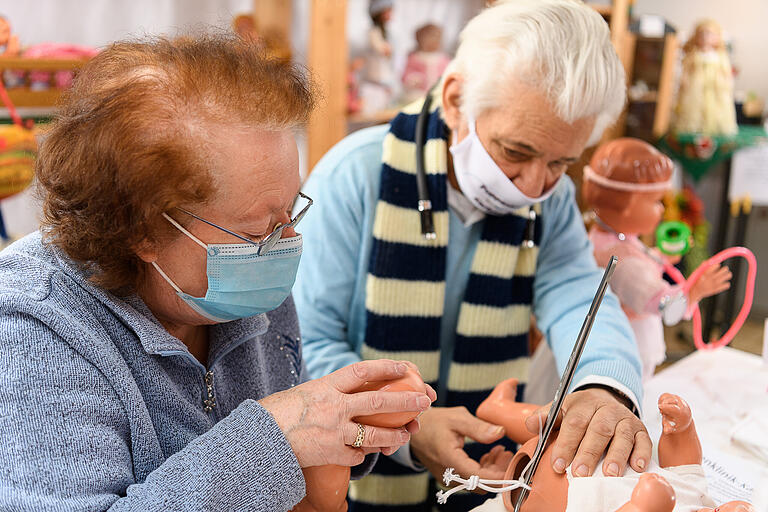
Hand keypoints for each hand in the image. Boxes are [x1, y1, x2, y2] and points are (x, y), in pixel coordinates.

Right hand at [260, 359, 432, 467]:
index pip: (362, 371)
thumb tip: (350, 392)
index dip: (386, 368)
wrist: (258, 440)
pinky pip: (357, 453)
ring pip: (376, 434)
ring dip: (395, 434)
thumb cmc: (277, 413)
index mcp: (326, 386)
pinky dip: (365, 452)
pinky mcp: (332, 453)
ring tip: (406, 433)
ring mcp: (335, 431)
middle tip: (424, 400)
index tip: (404, 367)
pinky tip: (370, 451)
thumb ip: (329, 392)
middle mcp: (334, 407)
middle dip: (406, 401)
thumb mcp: (305, 393)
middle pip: (379, 402)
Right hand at [411, 406, 512, 483]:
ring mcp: (449, 477)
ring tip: (501, 451)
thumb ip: (479, 427)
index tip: (513, 466)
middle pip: (480, 484)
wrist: (414, 429)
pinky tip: (490, 455)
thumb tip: (500, 433)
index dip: (499, 476)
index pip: (478, 477)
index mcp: (449, 459)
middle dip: (498, 472)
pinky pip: (471, 479)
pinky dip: (484, 469)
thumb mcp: (457, 418)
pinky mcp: (451, 476)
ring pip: (477, 483)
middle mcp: (448, 473)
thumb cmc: (433, 422)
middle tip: (509, 455)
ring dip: (492, 470)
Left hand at [525, 387, 650, 477]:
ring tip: (609, 474)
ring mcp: (625, 418)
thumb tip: (530, 424)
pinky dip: (642, 453)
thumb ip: (545, 417)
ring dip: (616, 456)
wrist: (605, 398)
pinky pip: (644, 440)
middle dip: (588, 453)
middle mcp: (606, 409)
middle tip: (579, 473)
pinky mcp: (640, 429)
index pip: (574, 423)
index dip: (565, 444)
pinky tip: (637, 466)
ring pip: (621, 436)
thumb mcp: (561, 409)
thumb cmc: (580, 412)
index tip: (557, 464)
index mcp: (583, 403)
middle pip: (598, 430)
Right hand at [689, 264, 731, 303]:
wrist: (696, 292)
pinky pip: (727, 285)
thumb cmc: (697, 280)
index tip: (717, 266)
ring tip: (726, 275)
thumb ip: (703, 267)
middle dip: (725, 269)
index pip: (716, 266)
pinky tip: (723, 283)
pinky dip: (726, 284)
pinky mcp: (717, 289)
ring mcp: (714, 284)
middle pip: (725, 270)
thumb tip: (707, 261)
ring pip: (728, 276)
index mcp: (706, 273)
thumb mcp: (697, 273)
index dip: (717, 265)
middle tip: (724, 270)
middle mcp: (711, 278)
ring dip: (728, 275)